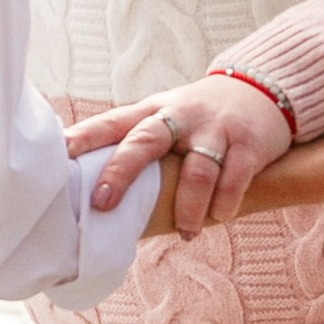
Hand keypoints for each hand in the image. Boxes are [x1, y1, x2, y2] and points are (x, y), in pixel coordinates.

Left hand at [75, 66, 292, 234]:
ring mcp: (216, 129)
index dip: (85, 137)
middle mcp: (180, 116)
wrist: (263, 90)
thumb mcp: (167, 120)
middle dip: (122, 171)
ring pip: (198, 170)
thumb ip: (138, 148)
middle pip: (146, 140)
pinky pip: (235, 178)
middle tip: (103, 203)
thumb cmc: (200, 119)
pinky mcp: (249, 144)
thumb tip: (94, 197)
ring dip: (189, 207)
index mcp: (153, 110)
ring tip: (186, 233)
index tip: (60, 154)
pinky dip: (225, 203)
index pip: (113, 122)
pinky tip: (220, 217)